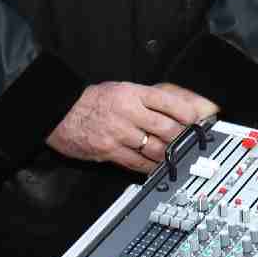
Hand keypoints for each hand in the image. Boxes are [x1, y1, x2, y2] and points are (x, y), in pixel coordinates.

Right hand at [47, 81, 220, 173]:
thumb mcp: (120, 89)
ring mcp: (119, 132)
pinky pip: (138, 162)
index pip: (168, 102)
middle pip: (167, 127)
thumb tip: (174, 107)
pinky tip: (158, 167)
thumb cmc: (91, 101)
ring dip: (169, 154)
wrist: (60, 112)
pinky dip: (151, 167)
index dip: (187, 113)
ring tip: (176, 156)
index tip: (197, 120)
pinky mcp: (110, 150)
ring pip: (155, 147)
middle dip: (181, 137)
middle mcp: (128, 112)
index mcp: (132, 93)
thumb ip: (145, 98)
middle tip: (189, 142)